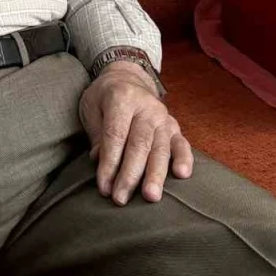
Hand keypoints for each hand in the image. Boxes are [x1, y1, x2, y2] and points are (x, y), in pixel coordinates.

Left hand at [78, 59, 193, 204]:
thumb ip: (96, 135)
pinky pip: (181, 144)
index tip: (104, 187)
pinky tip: (182, 175)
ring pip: (161, 148)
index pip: (116, 136)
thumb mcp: (91, 108)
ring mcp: (163, 117)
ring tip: (151, 196)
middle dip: (130, 175)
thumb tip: (99, 160)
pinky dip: (184, 159)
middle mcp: (146, 107)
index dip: (109, 163)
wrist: (127, 77)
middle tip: (121, 199)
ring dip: (155, 174)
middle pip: (139, 145)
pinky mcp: (174, 126)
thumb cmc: (104, 97)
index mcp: (122, 98)